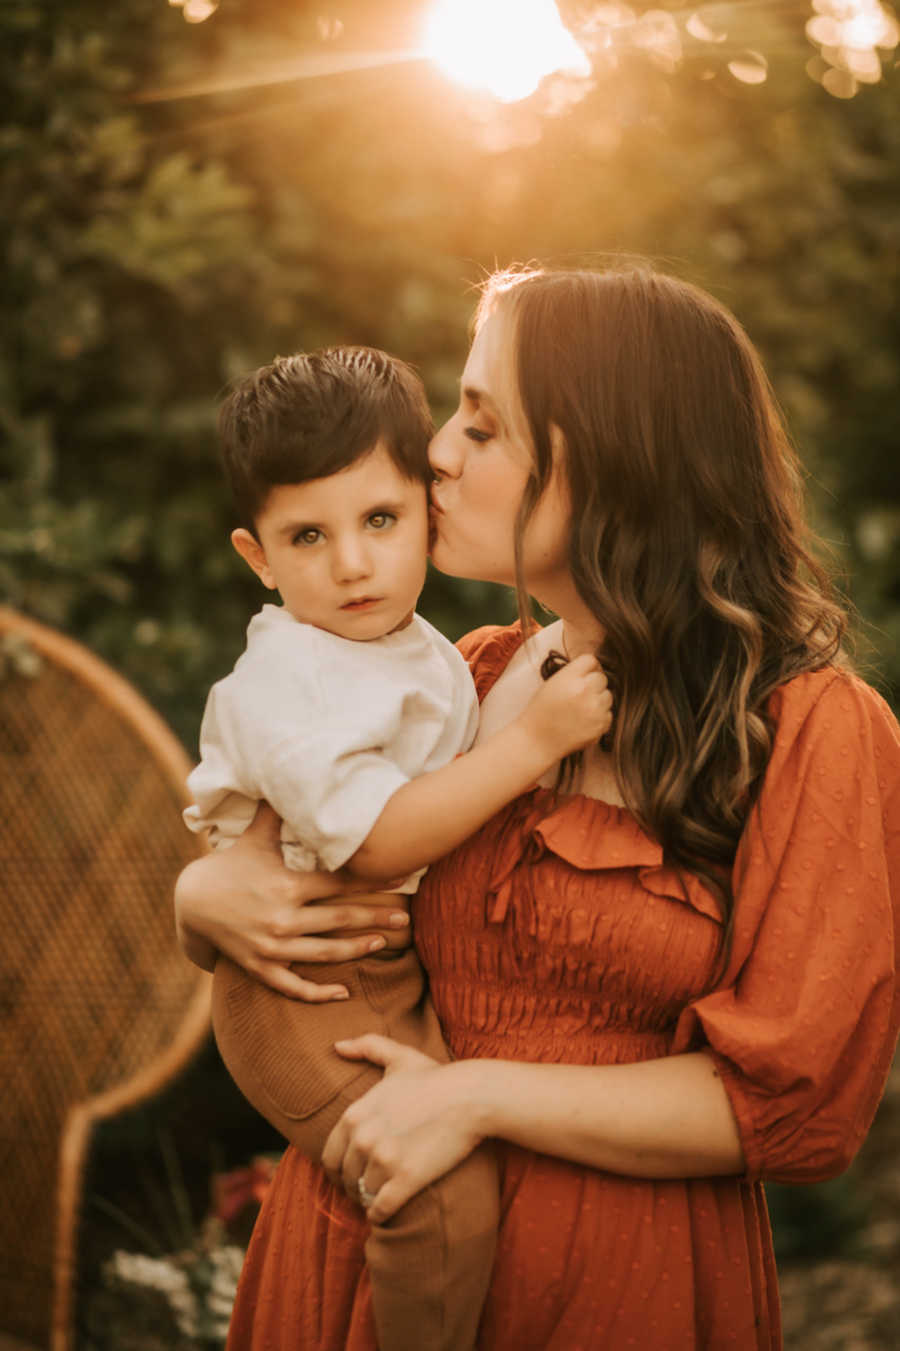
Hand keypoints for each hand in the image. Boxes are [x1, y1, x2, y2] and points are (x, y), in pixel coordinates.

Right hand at [174, 803, 411, 999]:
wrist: (191, 903)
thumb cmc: (230, 866)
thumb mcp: (254, 837)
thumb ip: (278, 812)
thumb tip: (290, 775)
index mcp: (287, 885)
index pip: (339, 882)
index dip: (373, 880)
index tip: (401, 879)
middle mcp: (282, 917)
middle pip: (341, 919)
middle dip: (375, 918)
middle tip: (404, 919)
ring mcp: (272, 946)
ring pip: (325, 953)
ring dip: (357, 950)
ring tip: (383, 944)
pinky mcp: (261, 967)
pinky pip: (294, 986)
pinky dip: (319, 993)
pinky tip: (344, 993)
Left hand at [321, 1035, 484, 1222]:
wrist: (470, 1096)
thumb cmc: (436, 1077)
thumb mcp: (398, 1056)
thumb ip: (365, 1046)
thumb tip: (337, 1045)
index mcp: (355, 1114)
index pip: (329, 1155)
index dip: (336, 1169)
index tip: (346, 1175)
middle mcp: (363, 1138)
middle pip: (345, 1178)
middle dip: (351, 1186)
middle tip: (363, 1190)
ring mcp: (384, 1160)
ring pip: (362, 1194)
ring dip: (367, 1200)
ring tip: (377, 1200)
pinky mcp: (406, 1179)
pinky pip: (381, 1209)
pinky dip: (379, 1216)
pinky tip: (383, 1215)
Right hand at [518, 653, 612, 759]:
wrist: (538, 740)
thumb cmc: (541, 711)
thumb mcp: (551, 683)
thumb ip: (572, 674)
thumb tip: (592, 670)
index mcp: (570, 678)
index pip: (591, 660)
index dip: (588, 668)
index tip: (584, 674)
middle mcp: (585, 691)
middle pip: (602, 677)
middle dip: (593, 684)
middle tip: (580, 694)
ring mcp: (595, 709)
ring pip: (608, 695)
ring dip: (598, 700)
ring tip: (581, 709)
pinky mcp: (601, 725)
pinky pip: (608, 714)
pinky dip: (599, 716)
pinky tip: (583, 721)